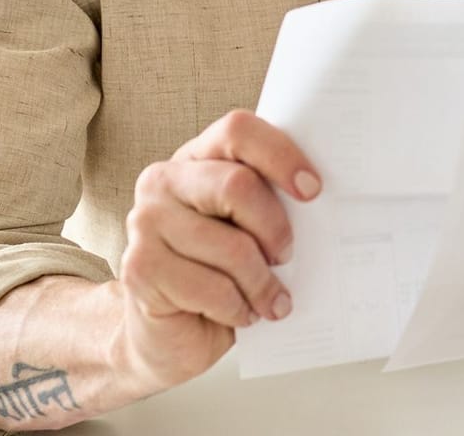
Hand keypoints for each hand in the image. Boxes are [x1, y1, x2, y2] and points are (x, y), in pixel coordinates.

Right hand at [112, 109, 320, 392]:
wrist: (170, 333)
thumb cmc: (223, 274)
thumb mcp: (250, 229)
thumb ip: (271, 203)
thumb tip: (324, 202)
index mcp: (197, 157)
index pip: (238, 131)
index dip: (281, 156)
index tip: (313, 190)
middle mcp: (163, 181)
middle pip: (236, 186)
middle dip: (274, 228)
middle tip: (286, 256)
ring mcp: (145, 222)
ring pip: (231, 247)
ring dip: (262, 283)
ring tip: (271, 300)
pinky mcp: (139, 268)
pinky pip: (212, 288)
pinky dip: (239, 308)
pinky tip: (240, 314)